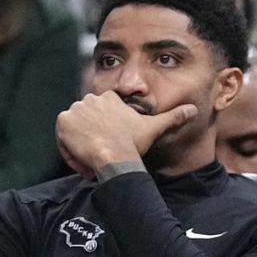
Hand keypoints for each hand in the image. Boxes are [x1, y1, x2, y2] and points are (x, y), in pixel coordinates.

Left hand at [56, 92, 196, 178]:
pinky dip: (70, 149)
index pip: (101, 113)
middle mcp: (90, 99)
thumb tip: (193, 109)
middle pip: (87, 120)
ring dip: (82, 143)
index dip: (106, 129)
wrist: (115, 156)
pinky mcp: (63, 122)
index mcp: (109, 97)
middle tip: (104, 152)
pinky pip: (63, 136)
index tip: (113, 142)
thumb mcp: (155, 127)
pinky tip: (84, 159)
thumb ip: (173, 117)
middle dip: (93, 135)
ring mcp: (75, 110)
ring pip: (75, 128)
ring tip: (95, 158)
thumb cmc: (134, 143)